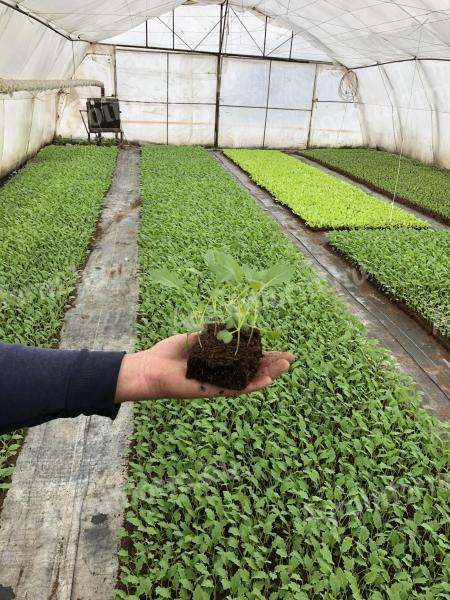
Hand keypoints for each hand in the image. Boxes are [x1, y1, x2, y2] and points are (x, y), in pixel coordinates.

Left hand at [115, 333, 294, 402]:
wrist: (152, 367)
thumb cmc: (171, 352)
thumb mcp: (196, 338)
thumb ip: (215, 335)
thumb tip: (234, 326)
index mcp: (221, 360)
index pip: (248, 357)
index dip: (266, 354)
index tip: (282, 349)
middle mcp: (223, 373)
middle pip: (254, 369)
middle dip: (273, 364)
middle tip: (291, 358)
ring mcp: (220, 383)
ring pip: (250, 380)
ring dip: (269, 374)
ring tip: (285, 367)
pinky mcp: (213, 391)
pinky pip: (236, 390)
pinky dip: (251, 386)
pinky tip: (266, 381)